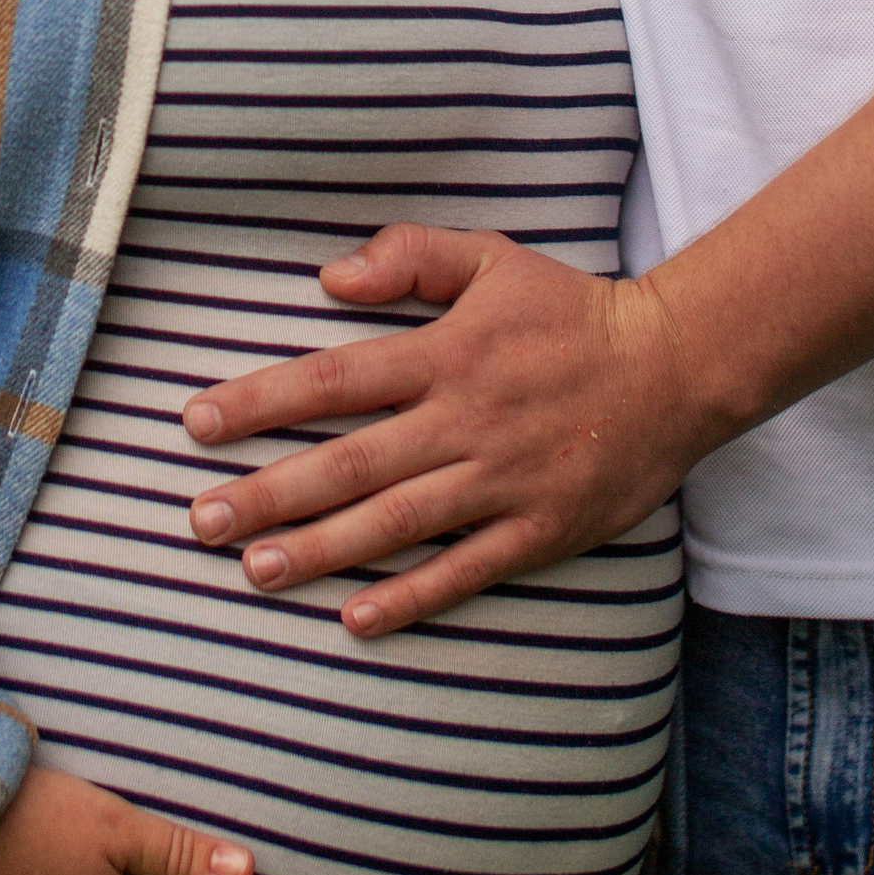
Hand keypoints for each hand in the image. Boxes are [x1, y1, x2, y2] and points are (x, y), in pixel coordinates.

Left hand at [183, 227, 687, 637]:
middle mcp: (465, 421)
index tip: (196, 422)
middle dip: (270, 493)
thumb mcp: (492, 259)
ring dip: (322, 550)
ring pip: (396, 522)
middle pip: (351, 462)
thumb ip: (410, 255)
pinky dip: (412, 597)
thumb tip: (331, 276)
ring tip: (255, 572)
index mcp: (446, 353)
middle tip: (200, 521)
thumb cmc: (570, 312)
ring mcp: (502, 481)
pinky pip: (466, 570)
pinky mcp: (538, 530)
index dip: (261, 400)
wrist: (677, 367)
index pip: (335, 378)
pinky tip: (357, 619)